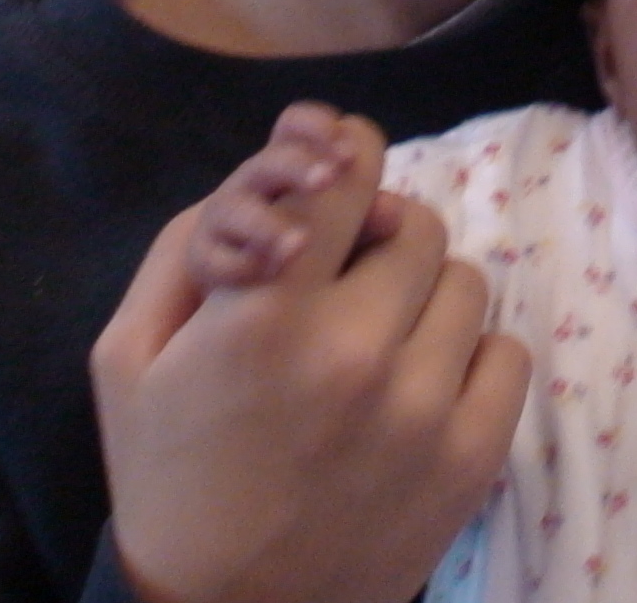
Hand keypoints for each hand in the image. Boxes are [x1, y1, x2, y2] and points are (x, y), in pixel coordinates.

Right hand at [92, 109, 531, 602]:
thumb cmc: (169, 476)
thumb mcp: (129, 353)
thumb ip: (196, 240)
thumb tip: (286, 160)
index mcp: (264, 317)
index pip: (346, 176)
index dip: (345, 161)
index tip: (340, 175)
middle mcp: (353, 352)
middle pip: (411, 224)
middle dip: (378, 239)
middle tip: (345, 283)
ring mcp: (424, 408)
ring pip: (465, 283)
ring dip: (424, 298)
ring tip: (378, 345)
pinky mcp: (474, 459)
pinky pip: (506, 353)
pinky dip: (469, 360)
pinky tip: (418, 391)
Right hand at [188, 102, 367, 288]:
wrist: (242, 274)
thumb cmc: (306, 239)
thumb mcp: (340, 226)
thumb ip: (367, 217)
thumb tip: (395, 213)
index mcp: (289, 162)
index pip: (294, 126)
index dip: (316, 127)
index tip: (346, 150)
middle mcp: (254, 182)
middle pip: (268, 163)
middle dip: (298, 167)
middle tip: (328, 179)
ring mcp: (226, 218)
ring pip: (236, 208)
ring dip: (268, 224)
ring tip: (300, 244)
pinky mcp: (207, 258)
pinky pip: (212, 257)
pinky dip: (239, 264)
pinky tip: (265, 273)